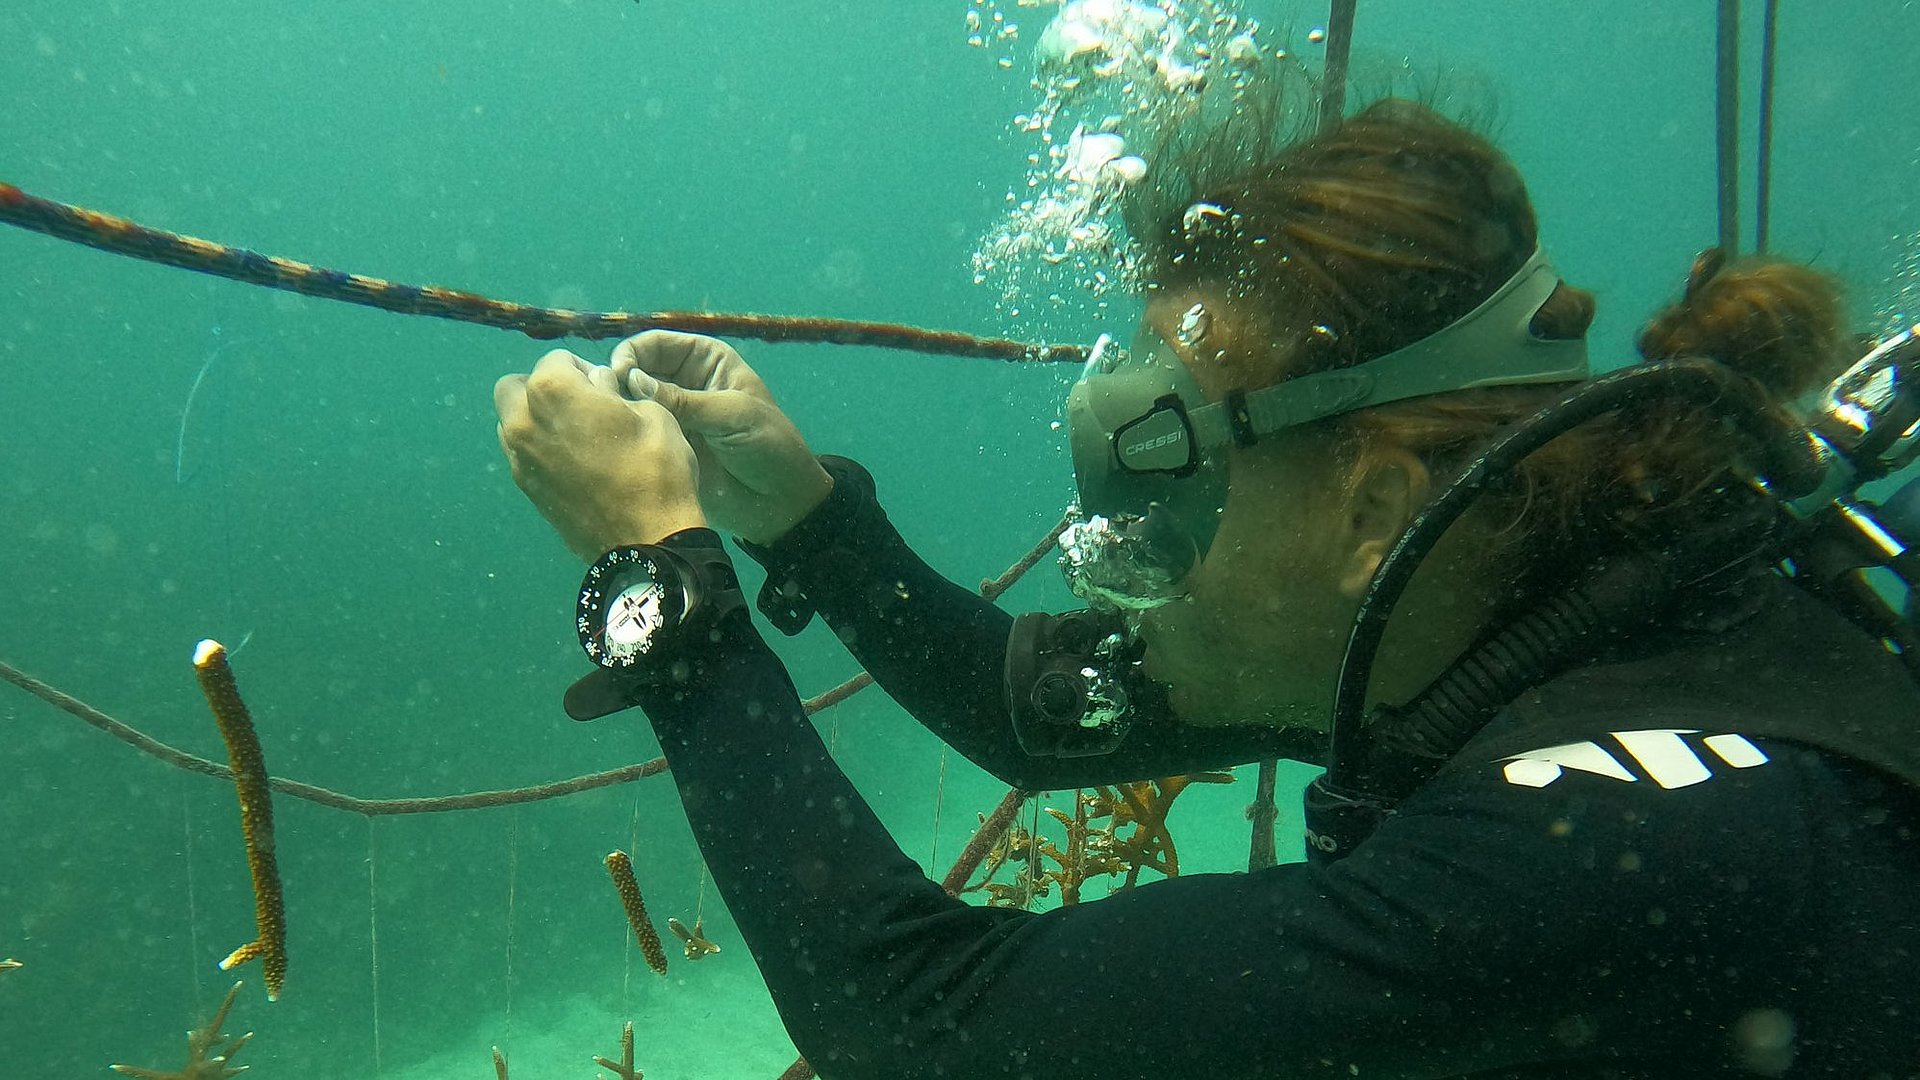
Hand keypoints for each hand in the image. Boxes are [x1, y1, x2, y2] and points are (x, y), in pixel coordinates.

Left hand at [495, 349, 705, 560]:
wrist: (647, 539)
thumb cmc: (656, 469)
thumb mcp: (650, 412)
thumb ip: (613, 391)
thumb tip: (596, 387)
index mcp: (552, 390)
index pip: (557, 360)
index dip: (585, 369)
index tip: (605, 388)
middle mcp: (523, 420)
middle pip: (516, 387)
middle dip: (543, 388)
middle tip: (579, 405)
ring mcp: (519, 458)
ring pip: (511, 422)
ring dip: (535, 419)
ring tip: (575, 436)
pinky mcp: (525, 489)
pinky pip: (522, 455)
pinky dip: (539, 449)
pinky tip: (573, 463)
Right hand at [609, 332, 832, 545]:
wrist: (780, 500)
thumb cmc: (769, 446)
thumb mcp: (732, 415)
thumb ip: (684, 400)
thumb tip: (632, 380)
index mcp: (706, 360)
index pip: (656, 343)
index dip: (633, 353)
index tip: (620, 375)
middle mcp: (685, 382)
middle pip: (637, 369)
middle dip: (620, 381)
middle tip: (610, 402)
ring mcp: (674, 415)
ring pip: (633, 402)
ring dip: (620, 409)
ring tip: (611, 424)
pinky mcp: (667, 445)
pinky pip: (638, 433)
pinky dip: (626, 435)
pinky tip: (617, 444)